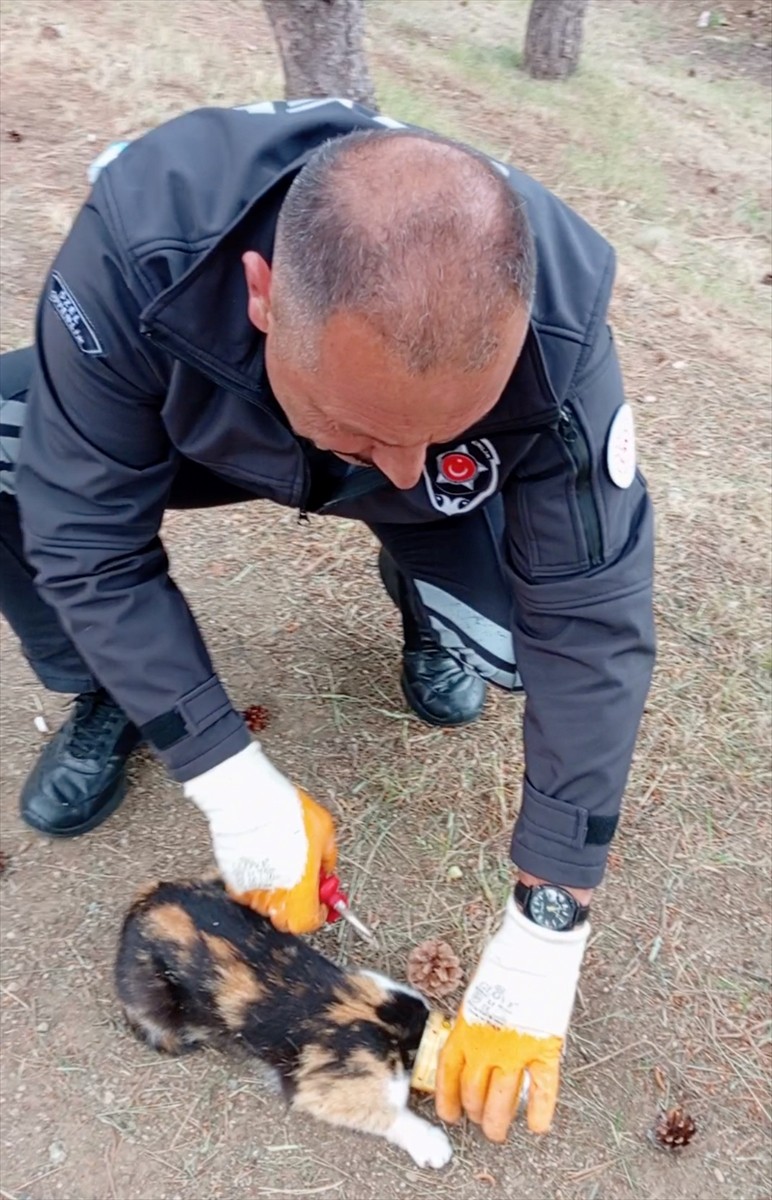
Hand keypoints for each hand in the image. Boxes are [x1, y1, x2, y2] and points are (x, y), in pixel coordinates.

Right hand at [185, 742, 336, 933]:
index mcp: (300, 890)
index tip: (322, 902)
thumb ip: (327, 858)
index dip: (317, 915)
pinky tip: (263, 859)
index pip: (308, 923)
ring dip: (277, 891)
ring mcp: (251, 889)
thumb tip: (327, 869)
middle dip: (297, 905)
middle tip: (303, 882)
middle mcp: (275, 896)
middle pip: (286, 919)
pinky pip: (248, 889)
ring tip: (281, 862)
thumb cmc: (287, 812)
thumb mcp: (325, 832)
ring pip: (267, 904)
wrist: (249, 799)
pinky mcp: (232, 879)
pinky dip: (257, 881)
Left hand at [436, 897, 588, 1140]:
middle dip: (474, 1113)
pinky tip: (537, 1127)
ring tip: (498, 1133)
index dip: (447, 1099)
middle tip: (479, 1122)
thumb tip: (473, 1042)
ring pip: (503, 1101)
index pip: (449, 1075)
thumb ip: (473, 1022)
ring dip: (499, 1121)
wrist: (533, 949)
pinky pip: (542, 1091)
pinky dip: (540, 1112)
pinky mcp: (544, 1050)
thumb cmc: (504, 961)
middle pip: (474, 1093)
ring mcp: (515, 1051)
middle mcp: (485, 1047)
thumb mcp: (474, 993)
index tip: (450, 1114)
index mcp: (464, 1029)